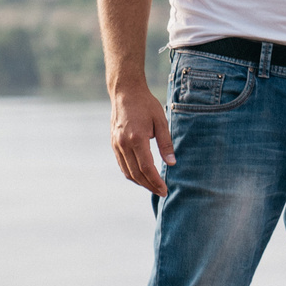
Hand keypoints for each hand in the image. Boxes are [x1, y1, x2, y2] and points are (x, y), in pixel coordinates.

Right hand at [109, 72, 173, 196]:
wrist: (125, 92)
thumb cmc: (146, 105)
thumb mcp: (161, 121)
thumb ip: (166, 144)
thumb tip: (171, 163)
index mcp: (137, 139)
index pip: (147, 168)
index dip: (156, 182)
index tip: (165, 190)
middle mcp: (124, 144)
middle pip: (136, 173)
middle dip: (149, 185)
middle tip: (161, 192)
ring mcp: (116, 144)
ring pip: (127, 171)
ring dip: (140, 182)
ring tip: (152, 187)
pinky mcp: (114, 143)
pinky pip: (122, 164)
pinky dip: (131, 174)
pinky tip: (141, 176)